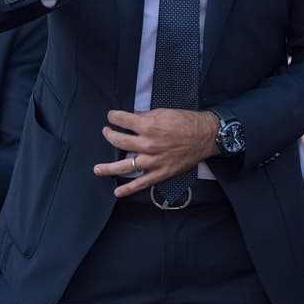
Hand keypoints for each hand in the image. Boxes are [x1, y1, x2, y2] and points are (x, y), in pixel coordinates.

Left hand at [94, 108, 218, 196]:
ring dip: (109, 168)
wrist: (206, 136)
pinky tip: (117, 191)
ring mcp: (153, 161)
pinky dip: (129, 189)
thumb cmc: (186, 121)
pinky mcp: (161, 173)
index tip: (111, 116)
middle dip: (109, 135)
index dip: (114, 117)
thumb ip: (145, 116)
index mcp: (148, 126)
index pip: (123, 121)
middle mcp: (148, 144)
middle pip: (120, 142)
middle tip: (106, 132)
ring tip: (97, 169)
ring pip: (126, 166)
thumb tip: (131, 118)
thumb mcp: (164, 112)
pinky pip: (142, 183)